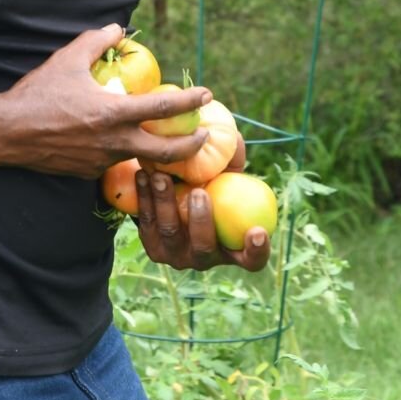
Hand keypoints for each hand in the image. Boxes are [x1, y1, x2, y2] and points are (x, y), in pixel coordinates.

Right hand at [0, 24, 215, 176]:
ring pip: (140, 159)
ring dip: (158, 151)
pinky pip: (113, 162)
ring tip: (165, 139)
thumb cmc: (39, 93)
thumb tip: (118, 28)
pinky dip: (122, 152)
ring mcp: (102, 161)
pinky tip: (116, 142)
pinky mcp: (89, 173)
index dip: (190, 101)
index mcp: (114, 113)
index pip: (163, 108)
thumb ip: (97, 41)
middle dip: (192, 145)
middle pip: (168, 152)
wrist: (8, 132)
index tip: (206, 94)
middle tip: (203, 134)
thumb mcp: (68, 58)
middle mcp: (115, 142)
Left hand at [134, 168, 270, 272]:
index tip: (257, 232)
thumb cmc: (207, 182)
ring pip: (171, 234)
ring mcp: (178, 255)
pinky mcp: (154, 247)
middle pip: (204, 248)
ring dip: (166, 204)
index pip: (253, 260)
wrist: (170, 192)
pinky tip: (143, 176)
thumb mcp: (222, 172)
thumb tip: (233, 139)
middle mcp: (207, 257)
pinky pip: (147, 223)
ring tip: (161, 177)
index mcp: (234, 247)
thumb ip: (230, 160)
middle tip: (199, 192)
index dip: (257, 251)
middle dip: (201, 221)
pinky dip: (145, 198)